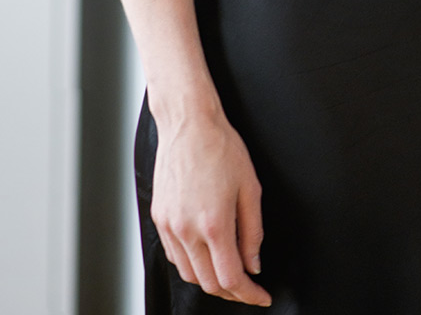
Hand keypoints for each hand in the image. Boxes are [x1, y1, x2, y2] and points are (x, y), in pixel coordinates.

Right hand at [151, 105, 269, 304]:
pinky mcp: (159, 219)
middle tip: (249, 287)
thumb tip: (253, 264)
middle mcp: (187, 231)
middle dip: (232, 291)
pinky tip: (205, 253)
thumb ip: (253, 231)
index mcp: (214, 224)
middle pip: (208, 283)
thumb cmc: (221, 147)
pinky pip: (175, 256)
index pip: (231, 278)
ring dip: (210, 280)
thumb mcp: (250, 187)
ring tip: (229, 270)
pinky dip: (192, 264)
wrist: (188, 123)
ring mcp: (170, 226)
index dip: (249, 294)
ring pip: (189, 274)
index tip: (261, 296)